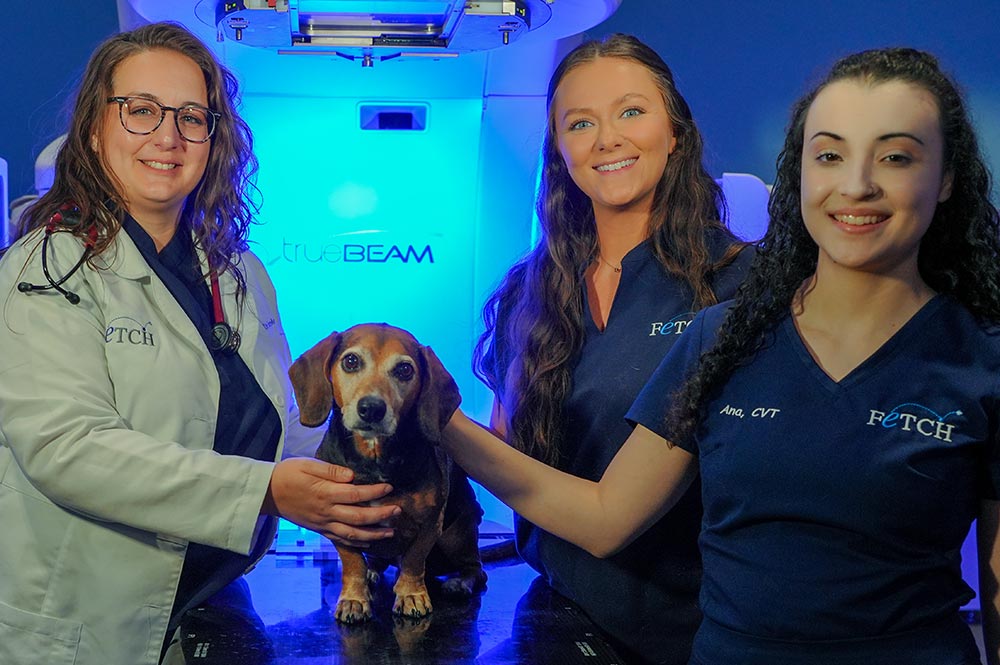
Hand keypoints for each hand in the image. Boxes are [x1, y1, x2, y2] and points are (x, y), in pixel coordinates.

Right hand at [262, 458, 399, 546]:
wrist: (266, 493)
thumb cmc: (288, 474)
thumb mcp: (307, 465)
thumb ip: (330, 471)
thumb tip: (352, 475)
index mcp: (325, 493)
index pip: (355, 494)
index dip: (374, 492)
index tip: (389, 487)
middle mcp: (326, 512)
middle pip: (359, 517)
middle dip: (381, 515)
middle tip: (397, 511)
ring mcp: (323, 523)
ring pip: (352, 533)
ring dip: (374, 533)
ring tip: (390, 531)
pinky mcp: (319, 529)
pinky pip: (340, 539)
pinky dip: (357, 542)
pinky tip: (369, 541)